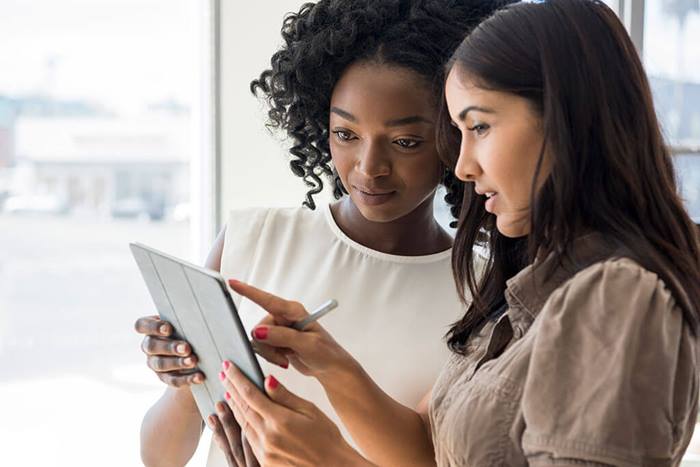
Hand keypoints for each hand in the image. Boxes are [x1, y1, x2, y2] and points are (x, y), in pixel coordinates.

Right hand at [134, 315, 203, 386]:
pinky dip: (187, 379)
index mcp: (151, 329)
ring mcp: (155, 363)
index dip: (153, 327)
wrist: (195, 353)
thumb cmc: (190, 330)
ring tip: (193, 361)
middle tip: (186, 348)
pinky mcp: (165, 378)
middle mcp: (149, 346)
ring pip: (161, 364)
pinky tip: (199, 377)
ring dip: (178, 363)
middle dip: (170, 347)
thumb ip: (187, 322)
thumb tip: (200, 320)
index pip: (141, 325)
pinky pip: (173, 380)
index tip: (168, 329)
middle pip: (152, 346)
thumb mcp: (187, 325)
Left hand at [217, 361, 368, 466]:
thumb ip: (285, 396)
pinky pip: (248, 438)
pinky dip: (241, 423)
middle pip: (243, 407)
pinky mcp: (264, 461)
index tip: (228, 365)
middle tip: (223, 374)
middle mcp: (268, 437)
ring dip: (233, 405)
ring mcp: (264, 451)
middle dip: (231, 388)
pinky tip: (240, 415)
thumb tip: (267, 379)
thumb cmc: (327, 439)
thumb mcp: (310, 410)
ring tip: (228, 391)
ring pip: (242, 423)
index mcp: (280, 421)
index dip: (237, 378)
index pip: (251, 393)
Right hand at [228, 279, 355, 381]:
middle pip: (259, 327)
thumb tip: (257, 331)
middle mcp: (285, 317)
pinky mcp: (277, 340)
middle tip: (284, 354)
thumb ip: (282, 336)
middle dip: (267, 344)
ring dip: (269, 352)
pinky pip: (262, 348)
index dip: (249, 291)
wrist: (330, 368)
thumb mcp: (306, 344)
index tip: (232, 283)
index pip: (267, 300)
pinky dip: (270, 356)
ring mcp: (280, 329)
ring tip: (286, 357)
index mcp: (294, 311)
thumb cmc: (326, 353)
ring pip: (258, 340)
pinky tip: (284, 359)